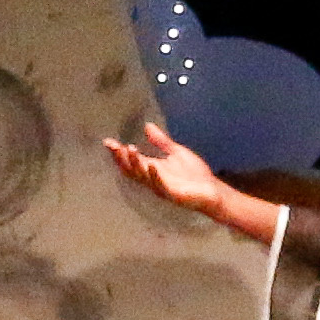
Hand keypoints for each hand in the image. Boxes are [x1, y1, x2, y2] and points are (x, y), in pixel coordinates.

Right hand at [104, 125, 263, 239]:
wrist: (212, 191)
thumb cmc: (194, 174)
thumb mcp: (176, 152)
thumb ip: (161, 141)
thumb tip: (147, 126)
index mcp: (153, 168)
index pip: (132, 159)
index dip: (119, 152)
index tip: (108, 142)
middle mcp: (153, 178)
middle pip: (131, 169)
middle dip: (122, 158)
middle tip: (114, 147)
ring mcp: (161, 187)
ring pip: (143, 176)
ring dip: (136, 163)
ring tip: (130, 149)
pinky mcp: (172, 194)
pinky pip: (160, 185)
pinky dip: (155, 176)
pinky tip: (152, 165)